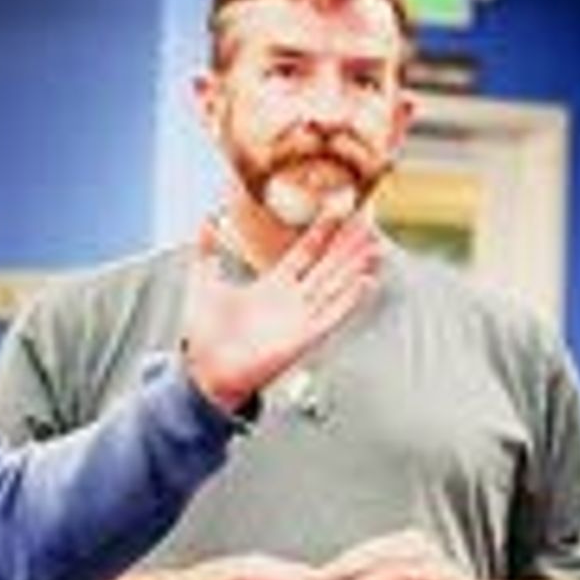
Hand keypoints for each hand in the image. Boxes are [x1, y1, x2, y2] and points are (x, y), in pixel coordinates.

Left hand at [177, 211, 379, 413]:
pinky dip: (349, 300)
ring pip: (335, 286)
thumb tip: (206, 222)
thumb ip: (208, 252)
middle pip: (328, 266)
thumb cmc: (207, 336)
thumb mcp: (204, 283)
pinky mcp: (303, 339)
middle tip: (369, 223)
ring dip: (356, 267)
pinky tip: (365, 282)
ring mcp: (300, 319)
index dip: (322, 231)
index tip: (338, 209)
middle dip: (349, 245)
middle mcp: (292, 301)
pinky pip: (332, 316)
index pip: (305, 252)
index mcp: (273, 286)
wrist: (204, 370)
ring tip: (375, 248)